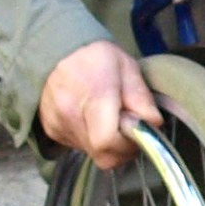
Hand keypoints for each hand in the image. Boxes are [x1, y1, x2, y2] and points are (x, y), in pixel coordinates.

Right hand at [40, 40, 156, 167]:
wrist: (56, 51)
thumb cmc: (96, 57)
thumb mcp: (127, 67)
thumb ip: (141, 97)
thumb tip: (152, 124)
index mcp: (94, 95)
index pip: (107, 141)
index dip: (127, 145)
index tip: (137, 131)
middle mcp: (70, 114)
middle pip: (102, 155)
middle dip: (122, 150)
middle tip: (129, 130)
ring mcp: (57, 125)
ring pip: (92, 154)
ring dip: (108, 145)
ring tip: (110, 119)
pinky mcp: (51, 131)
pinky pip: (79, 147)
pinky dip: (92, 140)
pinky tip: (93, 120)